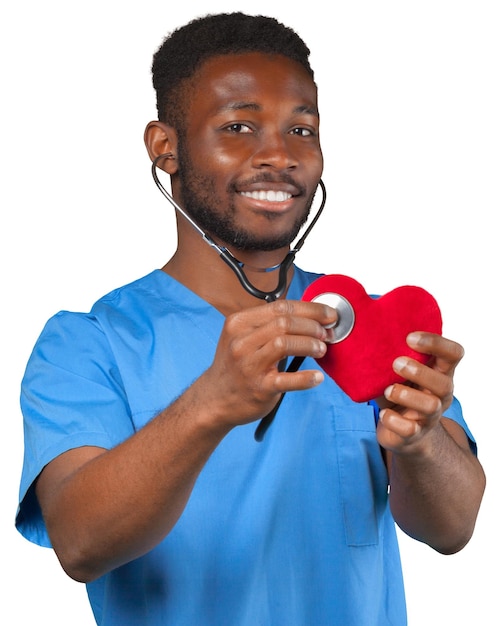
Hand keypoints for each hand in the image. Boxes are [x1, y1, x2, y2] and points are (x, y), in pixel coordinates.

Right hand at [199, 299, 336, 427]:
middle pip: (285, 322)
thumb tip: (309, 316)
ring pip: (284, 343)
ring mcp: (249, 365)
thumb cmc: (235, 366)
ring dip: (310, 345)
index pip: (281, 307)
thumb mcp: (242, 336)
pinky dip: (307, 378)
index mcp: (239, 323)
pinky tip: (317, 377)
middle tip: (325, 334)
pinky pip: (288, 380)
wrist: (215, 399)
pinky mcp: (259, 388)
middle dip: (313, 325)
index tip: (328, 314)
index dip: (310, 309)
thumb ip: (268, 324)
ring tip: (321, 350)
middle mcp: (241, 341)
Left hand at [376, 331, 464, 453]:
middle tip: (396, 363)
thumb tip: (359, 325)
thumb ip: (391, 351)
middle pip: (444, 383)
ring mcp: (430, 416)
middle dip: (419, 372)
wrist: (402, 431)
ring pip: (430, 406)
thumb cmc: (400, 390)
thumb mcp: (399, 370)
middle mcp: (440, 394)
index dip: (436, 343)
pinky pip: (410, 429)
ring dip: (406, 395)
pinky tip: (383, 413)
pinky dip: (393, 420)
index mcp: (440, 372)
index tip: (410, 337)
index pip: (454, 353)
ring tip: (387, 390)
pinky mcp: (414, 434)